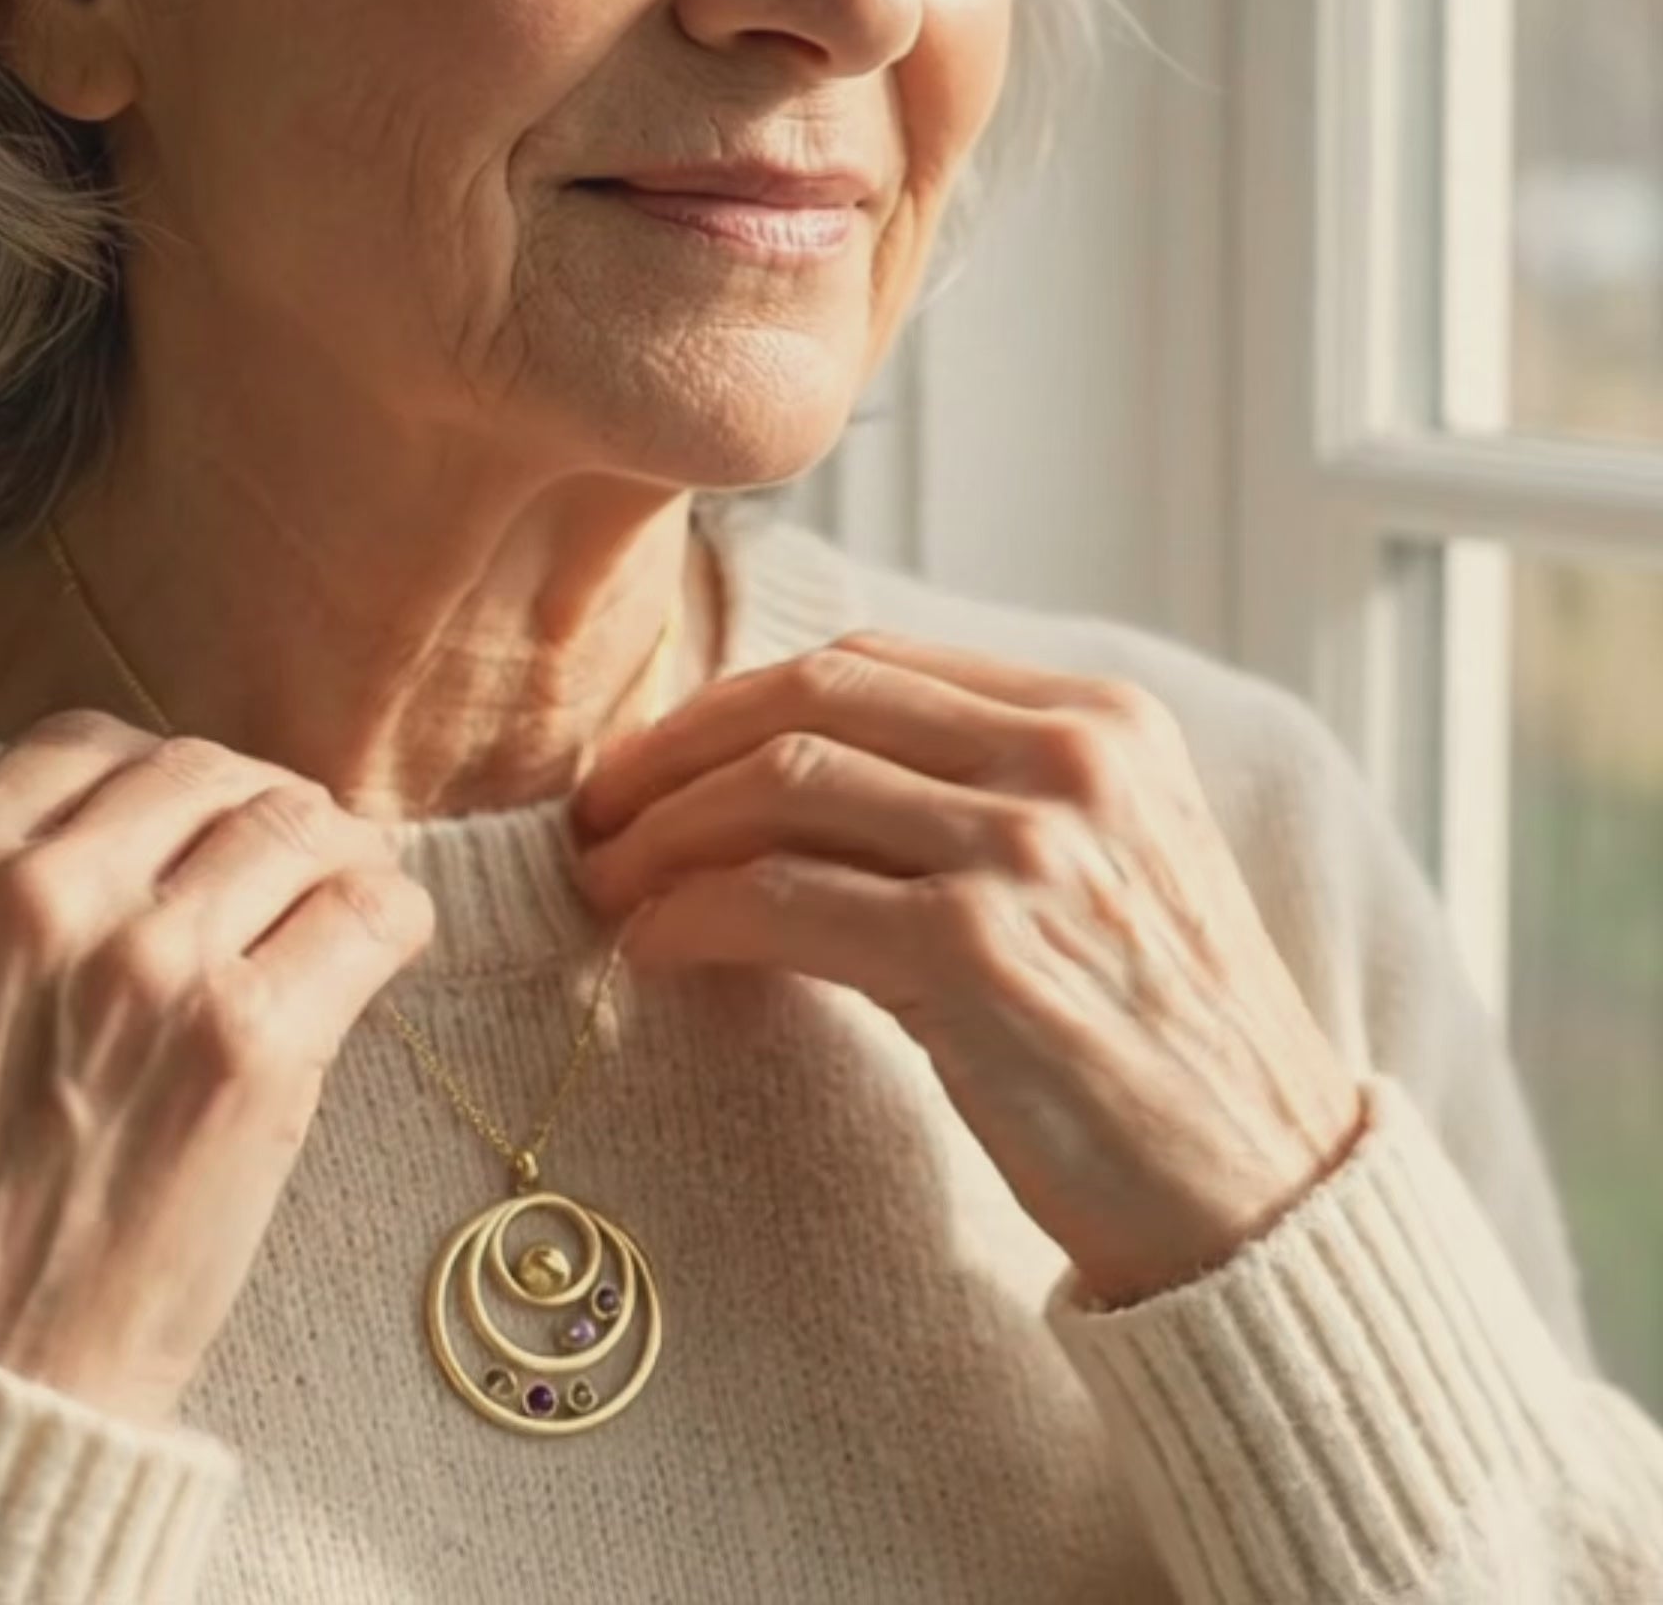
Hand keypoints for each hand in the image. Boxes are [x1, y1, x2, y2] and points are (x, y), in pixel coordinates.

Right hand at [0, 709, 434, 1428]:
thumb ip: (10, 891)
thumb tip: (169, 813)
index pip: (89, 744)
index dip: (161, 779)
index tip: (198, 823)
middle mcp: (38, 896)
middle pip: (203, 769)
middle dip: (257, 804)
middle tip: (295, 852)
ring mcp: (150, 964)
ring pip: (296, 821)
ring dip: (337, 849)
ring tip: (348, 890)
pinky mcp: (251, 1042)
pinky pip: (369, 910)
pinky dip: (393, 911)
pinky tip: (384, 941)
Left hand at [568, 634, 1366, 1307]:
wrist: (1265, 1197)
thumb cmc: (1160, 1040)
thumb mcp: (1101, 866)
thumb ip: (974, 794)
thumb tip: (775, 773)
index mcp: (1100, 719)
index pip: (867, 663)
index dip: (734, 703)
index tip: (658, 758)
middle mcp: (1070, 760)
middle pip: (808, 699)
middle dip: (675, 748)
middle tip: (596, 811)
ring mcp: (1027, 850)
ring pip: (780, 785)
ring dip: (661, 833)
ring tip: (607, 881)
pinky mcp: (979, 953)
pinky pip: (779, 900)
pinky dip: (691, 915)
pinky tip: (655, 947)